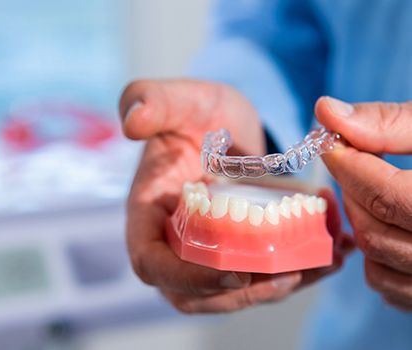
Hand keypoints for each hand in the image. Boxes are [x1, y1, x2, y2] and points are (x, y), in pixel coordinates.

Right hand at [120, 80, 351, 312]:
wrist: (224, 123)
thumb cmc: (195, 112)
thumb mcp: (177, 99)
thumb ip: (148, 101)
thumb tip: (132, 123)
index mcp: (148, 213)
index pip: (151, 263)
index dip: (188, 278)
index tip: (235, 273)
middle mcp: (172, 240)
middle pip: (194, 292)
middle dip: (241, 293)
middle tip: (288, 273)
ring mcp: (203, 250)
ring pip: (229, 292)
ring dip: (273, 288)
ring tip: (317, 265)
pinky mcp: (233, 250)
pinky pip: (256, 277)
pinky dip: (292, 274)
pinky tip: (329, 257)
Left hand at [316, 97, 411, 310]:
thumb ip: (389, 122)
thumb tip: (326, 111)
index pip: (385, 195)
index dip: (346, 165)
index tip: (329, 141)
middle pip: (375, 230)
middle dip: (352, 190)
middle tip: (354, 160)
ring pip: (377, 259)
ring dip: (361, 219)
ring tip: (374, 188)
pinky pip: (389, 285)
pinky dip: (376, 254)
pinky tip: (390, 223)